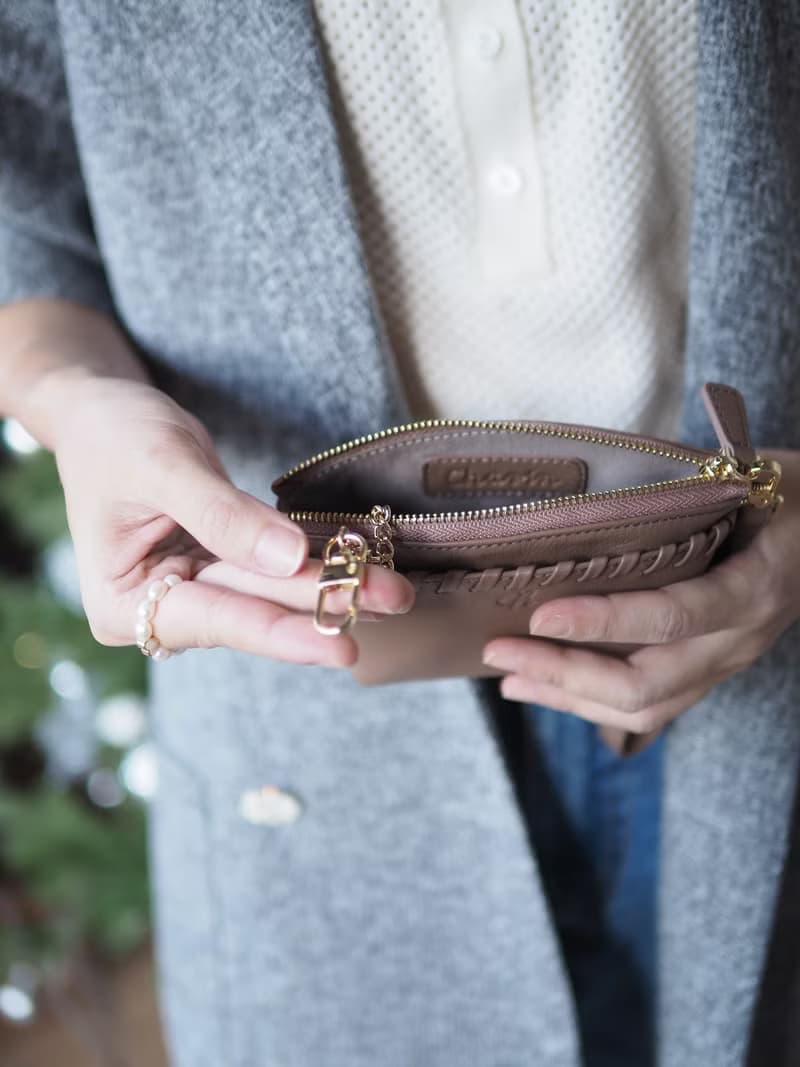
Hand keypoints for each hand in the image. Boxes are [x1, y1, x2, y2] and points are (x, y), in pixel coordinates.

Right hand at [52, 377, 413, 664]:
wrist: (102, 412)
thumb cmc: (113, 434)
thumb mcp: (162, 465)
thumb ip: (223, 516)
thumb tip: (289, 560)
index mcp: (122, 604)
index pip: (216, 620)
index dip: (281, 633)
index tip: (341, 647)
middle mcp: (159, 609)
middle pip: (254, 610)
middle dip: (325, 604)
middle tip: (394, 600)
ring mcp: (193, 589)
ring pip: (273, 592)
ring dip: (335, 585)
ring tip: (395, 588)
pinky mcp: (221, 567)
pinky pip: (275, 568)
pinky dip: (318, 561)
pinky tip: (366, 564)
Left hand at [483, 450, 799, 734]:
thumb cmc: (796, 494)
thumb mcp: (757, 476)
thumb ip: (692, 484)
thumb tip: (605, 477)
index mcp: (750, 590)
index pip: (669, 619)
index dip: (602, 623)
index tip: (539, 615)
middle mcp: (736, 641)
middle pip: (643, 686)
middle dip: (562, 673)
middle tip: (497, 651)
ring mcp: (724, 664)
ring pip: (642, 709)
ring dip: (568, 697)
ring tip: (509, 678)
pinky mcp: (708, 672)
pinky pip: (650, 706)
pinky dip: (590, 703)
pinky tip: (546, 687)